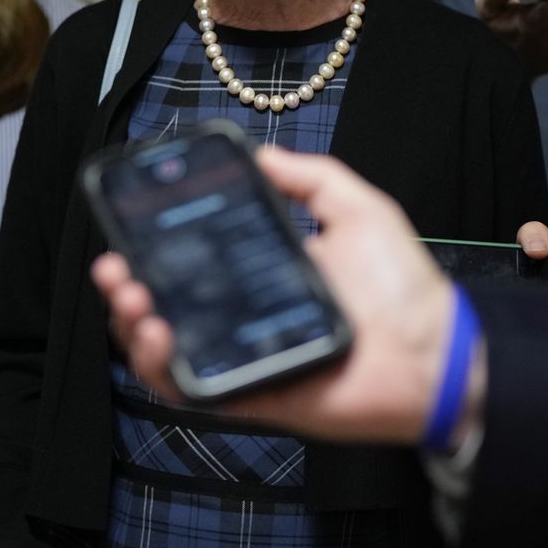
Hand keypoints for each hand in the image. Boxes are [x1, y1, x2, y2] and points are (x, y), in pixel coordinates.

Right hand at [93, 146, 458, 445]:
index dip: (154, 246)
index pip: (193, 261)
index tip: (130, 225)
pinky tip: (159, 333)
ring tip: (131, 298)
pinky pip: (192, 391)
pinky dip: (163, 368)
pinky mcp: (251, 395)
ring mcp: (243, 357)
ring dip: (133, 327)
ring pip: (166, 350)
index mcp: (262, 273)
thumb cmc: (403, 285)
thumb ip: (311, 177)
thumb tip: (260, 152)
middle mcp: (245, 316)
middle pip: (166, 305)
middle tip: (113, 268)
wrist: (433, 350)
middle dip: (127, 288)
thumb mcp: (357, 208)